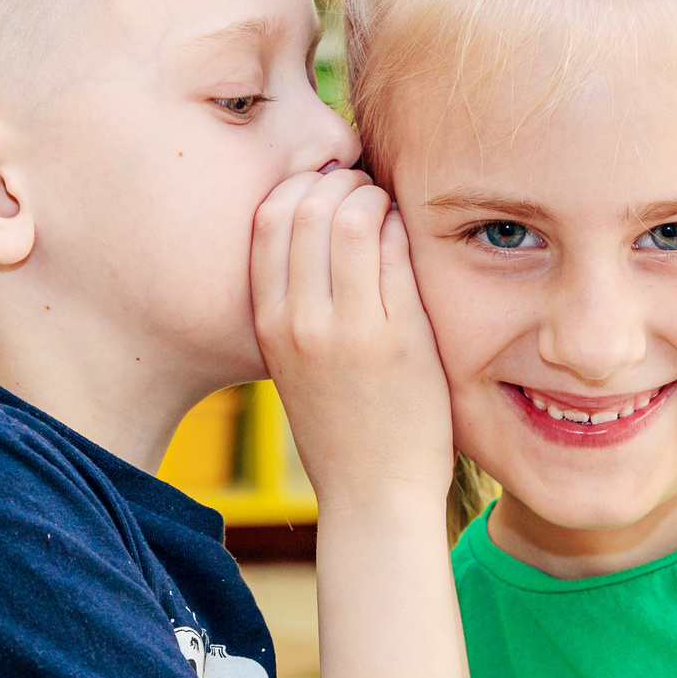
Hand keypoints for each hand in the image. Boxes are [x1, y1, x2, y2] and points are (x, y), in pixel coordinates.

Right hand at [251, 168, 452, 507]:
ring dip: (374, 198)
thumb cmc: (338, 427)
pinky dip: (404, 230)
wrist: (373, 495)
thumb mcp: (290, 362)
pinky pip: (399, 253)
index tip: (324, 190)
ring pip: (353, 220)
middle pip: (307, 208)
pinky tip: (409, 238)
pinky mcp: (401, 338)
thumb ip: (292, 304)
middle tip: (362, 190)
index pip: (267, 219)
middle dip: (338, 182)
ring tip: (387, 208)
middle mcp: (300, 322)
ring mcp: (351, 329)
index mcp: (267, 324)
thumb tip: (309, 233)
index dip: (299, 187)